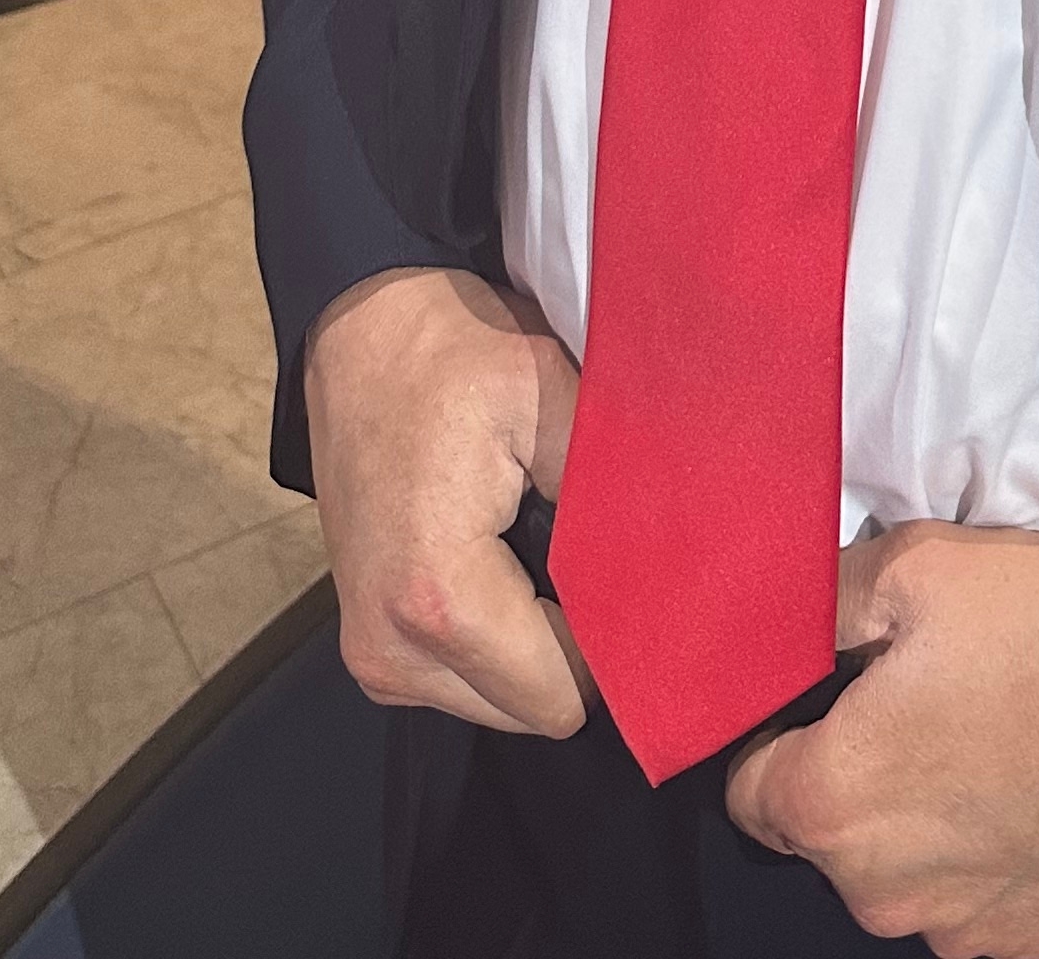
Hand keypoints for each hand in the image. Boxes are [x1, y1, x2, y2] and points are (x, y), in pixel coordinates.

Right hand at [305, 264, 588, 739]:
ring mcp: (373, 656)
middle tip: (590, 554)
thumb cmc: (456, 354)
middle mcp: (393, 653)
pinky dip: (496, 638)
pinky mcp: (369, 644)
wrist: (359, 329)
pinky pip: (461, 678)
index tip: (633, 576)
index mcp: (440, 599)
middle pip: (530, 710)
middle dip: (572, 649)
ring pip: (499, 701)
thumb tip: (679, 565)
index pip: (561, 697)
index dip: (610, 646)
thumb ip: (610, 489)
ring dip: (533, 644)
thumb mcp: (550, 395)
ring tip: (541, 546)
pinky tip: (506, 560)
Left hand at [725, 526, 1038, 957]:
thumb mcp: (916, 565)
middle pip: (822, 835)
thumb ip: (819, 601)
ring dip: (913, 822)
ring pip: (894, 873)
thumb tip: (775, 624)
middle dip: (851, 773)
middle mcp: (875, 892)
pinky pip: (964, 901)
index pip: (746, 786)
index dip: (780, 731)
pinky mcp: (1022, 942)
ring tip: (980, 740)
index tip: (831, 691)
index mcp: (831, 802)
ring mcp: (953, 929)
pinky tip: (1022, 791)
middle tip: (918, 698)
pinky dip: (976, 857)